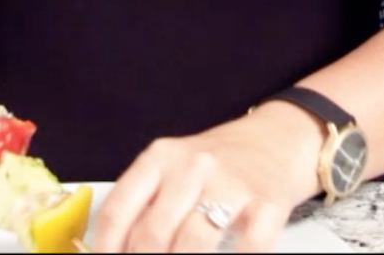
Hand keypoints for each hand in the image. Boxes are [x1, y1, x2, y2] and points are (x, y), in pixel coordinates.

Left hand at [90, 103, 323, 252]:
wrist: (275, 140)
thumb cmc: (217, 163)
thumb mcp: (173, 169)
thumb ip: (145, 204)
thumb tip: (115, 250)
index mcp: (161, 157)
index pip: (119, 209)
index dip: (107, 248)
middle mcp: (193, 167)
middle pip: (153, 234)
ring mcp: (230, 185)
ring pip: (193, 244)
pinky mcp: (267, 204)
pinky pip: (249, 248)